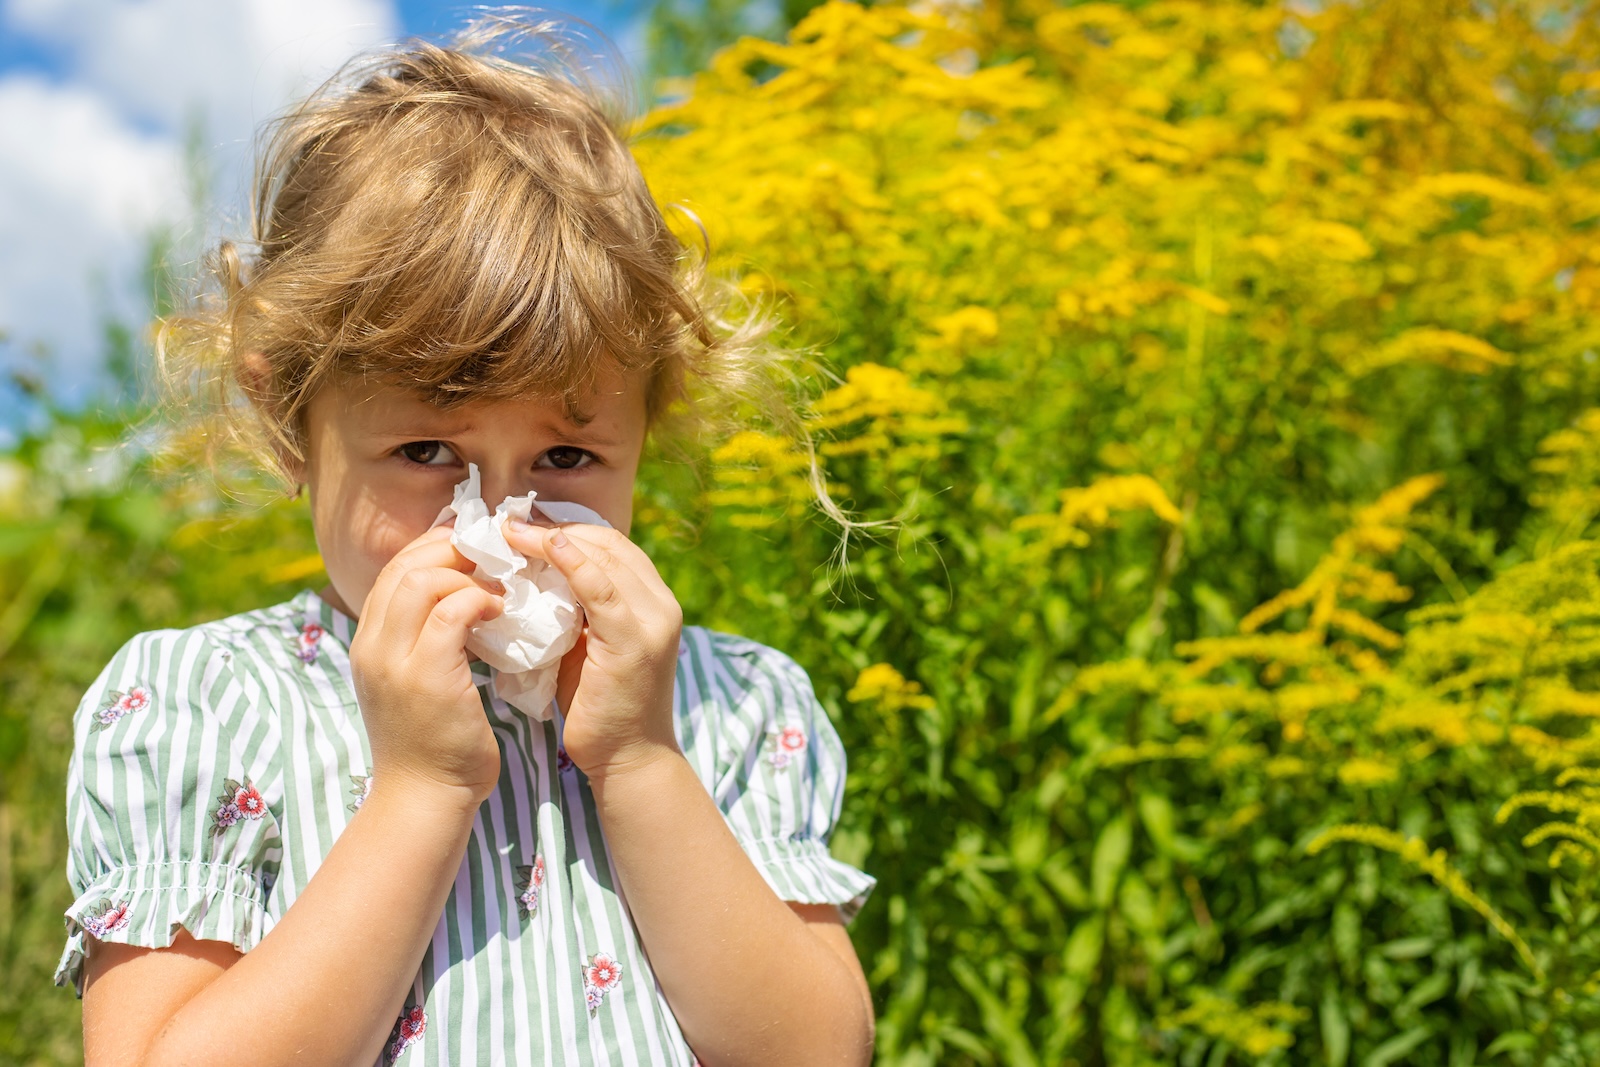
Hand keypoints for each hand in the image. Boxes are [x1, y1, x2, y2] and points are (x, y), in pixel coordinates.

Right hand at [348, 526, 504, 807]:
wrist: (424, 798)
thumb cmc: (433, 743)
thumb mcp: (415, 682)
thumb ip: (423, 641)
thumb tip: (458, 600)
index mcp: (368, 643)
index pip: (393, 571)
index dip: (434, 550)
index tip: (473, 551)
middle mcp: (372, 646)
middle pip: (403, 566)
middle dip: (452, 550)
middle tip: (493, 557)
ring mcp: (394, 661)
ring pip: (421, 579)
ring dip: (467, 574)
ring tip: (498, 587)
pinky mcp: (426, 676)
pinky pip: (451, 612)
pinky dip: (478, 600)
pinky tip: (500, 611)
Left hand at [505, 521, 682, 778]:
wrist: (627, 759)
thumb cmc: (599, 708)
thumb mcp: (586, 646)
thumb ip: (572, 611)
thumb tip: (527, 578)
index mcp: (651, 601)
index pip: (609, 545)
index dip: (564, 528)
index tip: (519, 522)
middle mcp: (660, 604)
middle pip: (607, 542)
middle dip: (554, 526)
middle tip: (506, 521)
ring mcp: (653, 621)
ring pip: (604, 556)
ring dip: (553, 537)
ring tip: (509, 532)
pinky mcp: (636, 641)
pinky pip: (601, 589)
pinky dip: (571, 562)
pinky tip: (543, 548)